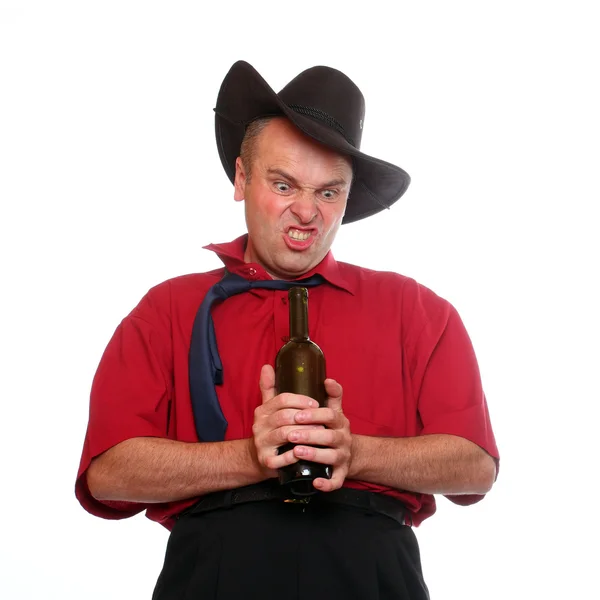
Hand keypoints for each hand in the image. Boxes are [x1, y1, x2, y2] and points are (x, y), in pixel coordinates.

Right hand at [252, 365, 323, 477]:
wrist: (259, 458)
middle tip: (322, 420)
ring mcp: (261, 443)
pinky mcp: (266, 461)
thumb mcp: (270, 408)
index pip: (282, 399)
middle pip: (284, 416)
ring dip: (304, 433)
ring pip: (284, 434)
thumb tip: (267, 366)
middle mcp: (259, 425)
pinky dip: (294, 455)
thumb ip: (270, 388)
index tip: (316, 404)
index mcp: (262, 410)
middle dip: (306, 417)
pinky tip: (305, 452)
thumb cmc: (272, 429)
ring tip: (319, 433)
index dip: (301, 400)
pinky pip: (281, 458)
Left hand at [285, 377, 350, 491]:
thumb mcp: (332, 409)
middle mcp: (343, 438)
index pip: (329, 415)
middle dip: (309, 435)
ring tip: (296, 452)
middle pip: (329, 436)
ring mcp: (343, 457)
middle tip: (290, 434)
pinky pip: (336, 481)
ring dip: (314, 454)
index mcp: (339, 421)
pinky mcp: (341, 474)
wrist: (346, 453)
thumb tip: (325, 377)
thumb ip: (329, 394)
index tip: (297, 414)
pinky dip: (327, 483)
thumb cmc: (332, 428)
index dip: (314, 415)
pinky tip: (315, 482)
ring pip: (331, 457)